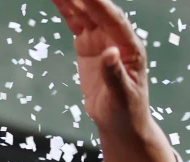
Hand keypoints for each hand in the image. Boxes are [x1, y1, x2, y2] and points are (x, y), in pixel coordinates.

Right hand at [53, 0, 177, 161]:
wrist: (120, 121)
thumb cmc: (126, 111)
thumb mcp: (122, 97)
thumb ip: (115, 74)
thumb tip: (111, 52)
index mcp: (130, 48)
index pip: (114, 21)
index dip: (100, 6)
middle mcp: (117, 38)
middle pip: (98, 11)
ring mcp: (102, 40)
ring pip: (86, 14)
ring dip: (72, 1)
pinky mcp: (88, 46)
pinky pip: (76, 23)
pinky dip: (67, 11)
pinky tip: (58, 0)